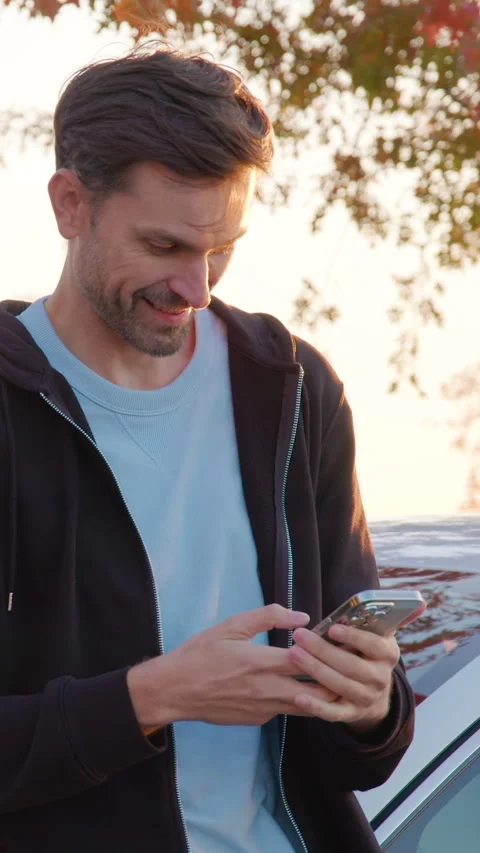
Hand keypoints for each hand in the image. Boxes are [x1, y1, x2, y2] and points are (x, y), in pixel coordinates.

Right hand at [127, 605, 337, 732]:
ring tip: (332, 678)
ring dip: (320, 693)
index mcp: (262, 661)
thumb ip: (268, 617)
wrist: (175, 690)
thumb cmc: (201, 653)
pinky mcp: (257, 720)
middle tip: (346, 666)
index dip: (329, 652)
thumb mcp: (232, 625)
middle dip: (334, 679)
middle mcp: (267, 689)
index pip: (310, 660)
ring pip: (306, 706)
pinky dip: (296, 700)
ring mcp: (264, 709)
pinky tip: (298, 686)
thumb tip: (301, 617)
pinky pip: (285, 710)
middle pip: (317, 691)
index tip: (344, 644)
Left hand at [288, 623, 399, 731]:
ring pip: (341, 686)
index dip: (354, 637)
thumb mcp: (375, 634)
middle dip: (324, 651)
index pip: (373, 645)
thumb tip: (390, 606)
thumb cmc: (366, 651)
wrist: (374, 689)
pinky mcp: (352, 714)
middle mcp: (381, 678)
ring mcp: (367, 698)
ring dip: (315, 670)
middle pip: (352, 666)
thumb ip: (372, 620)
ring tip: (293, 655)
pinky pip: (333, 713)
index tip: (332, 629)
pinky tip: (298, 697)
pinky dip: (316, 707)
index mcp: (388, 654)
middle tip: (300, 636)